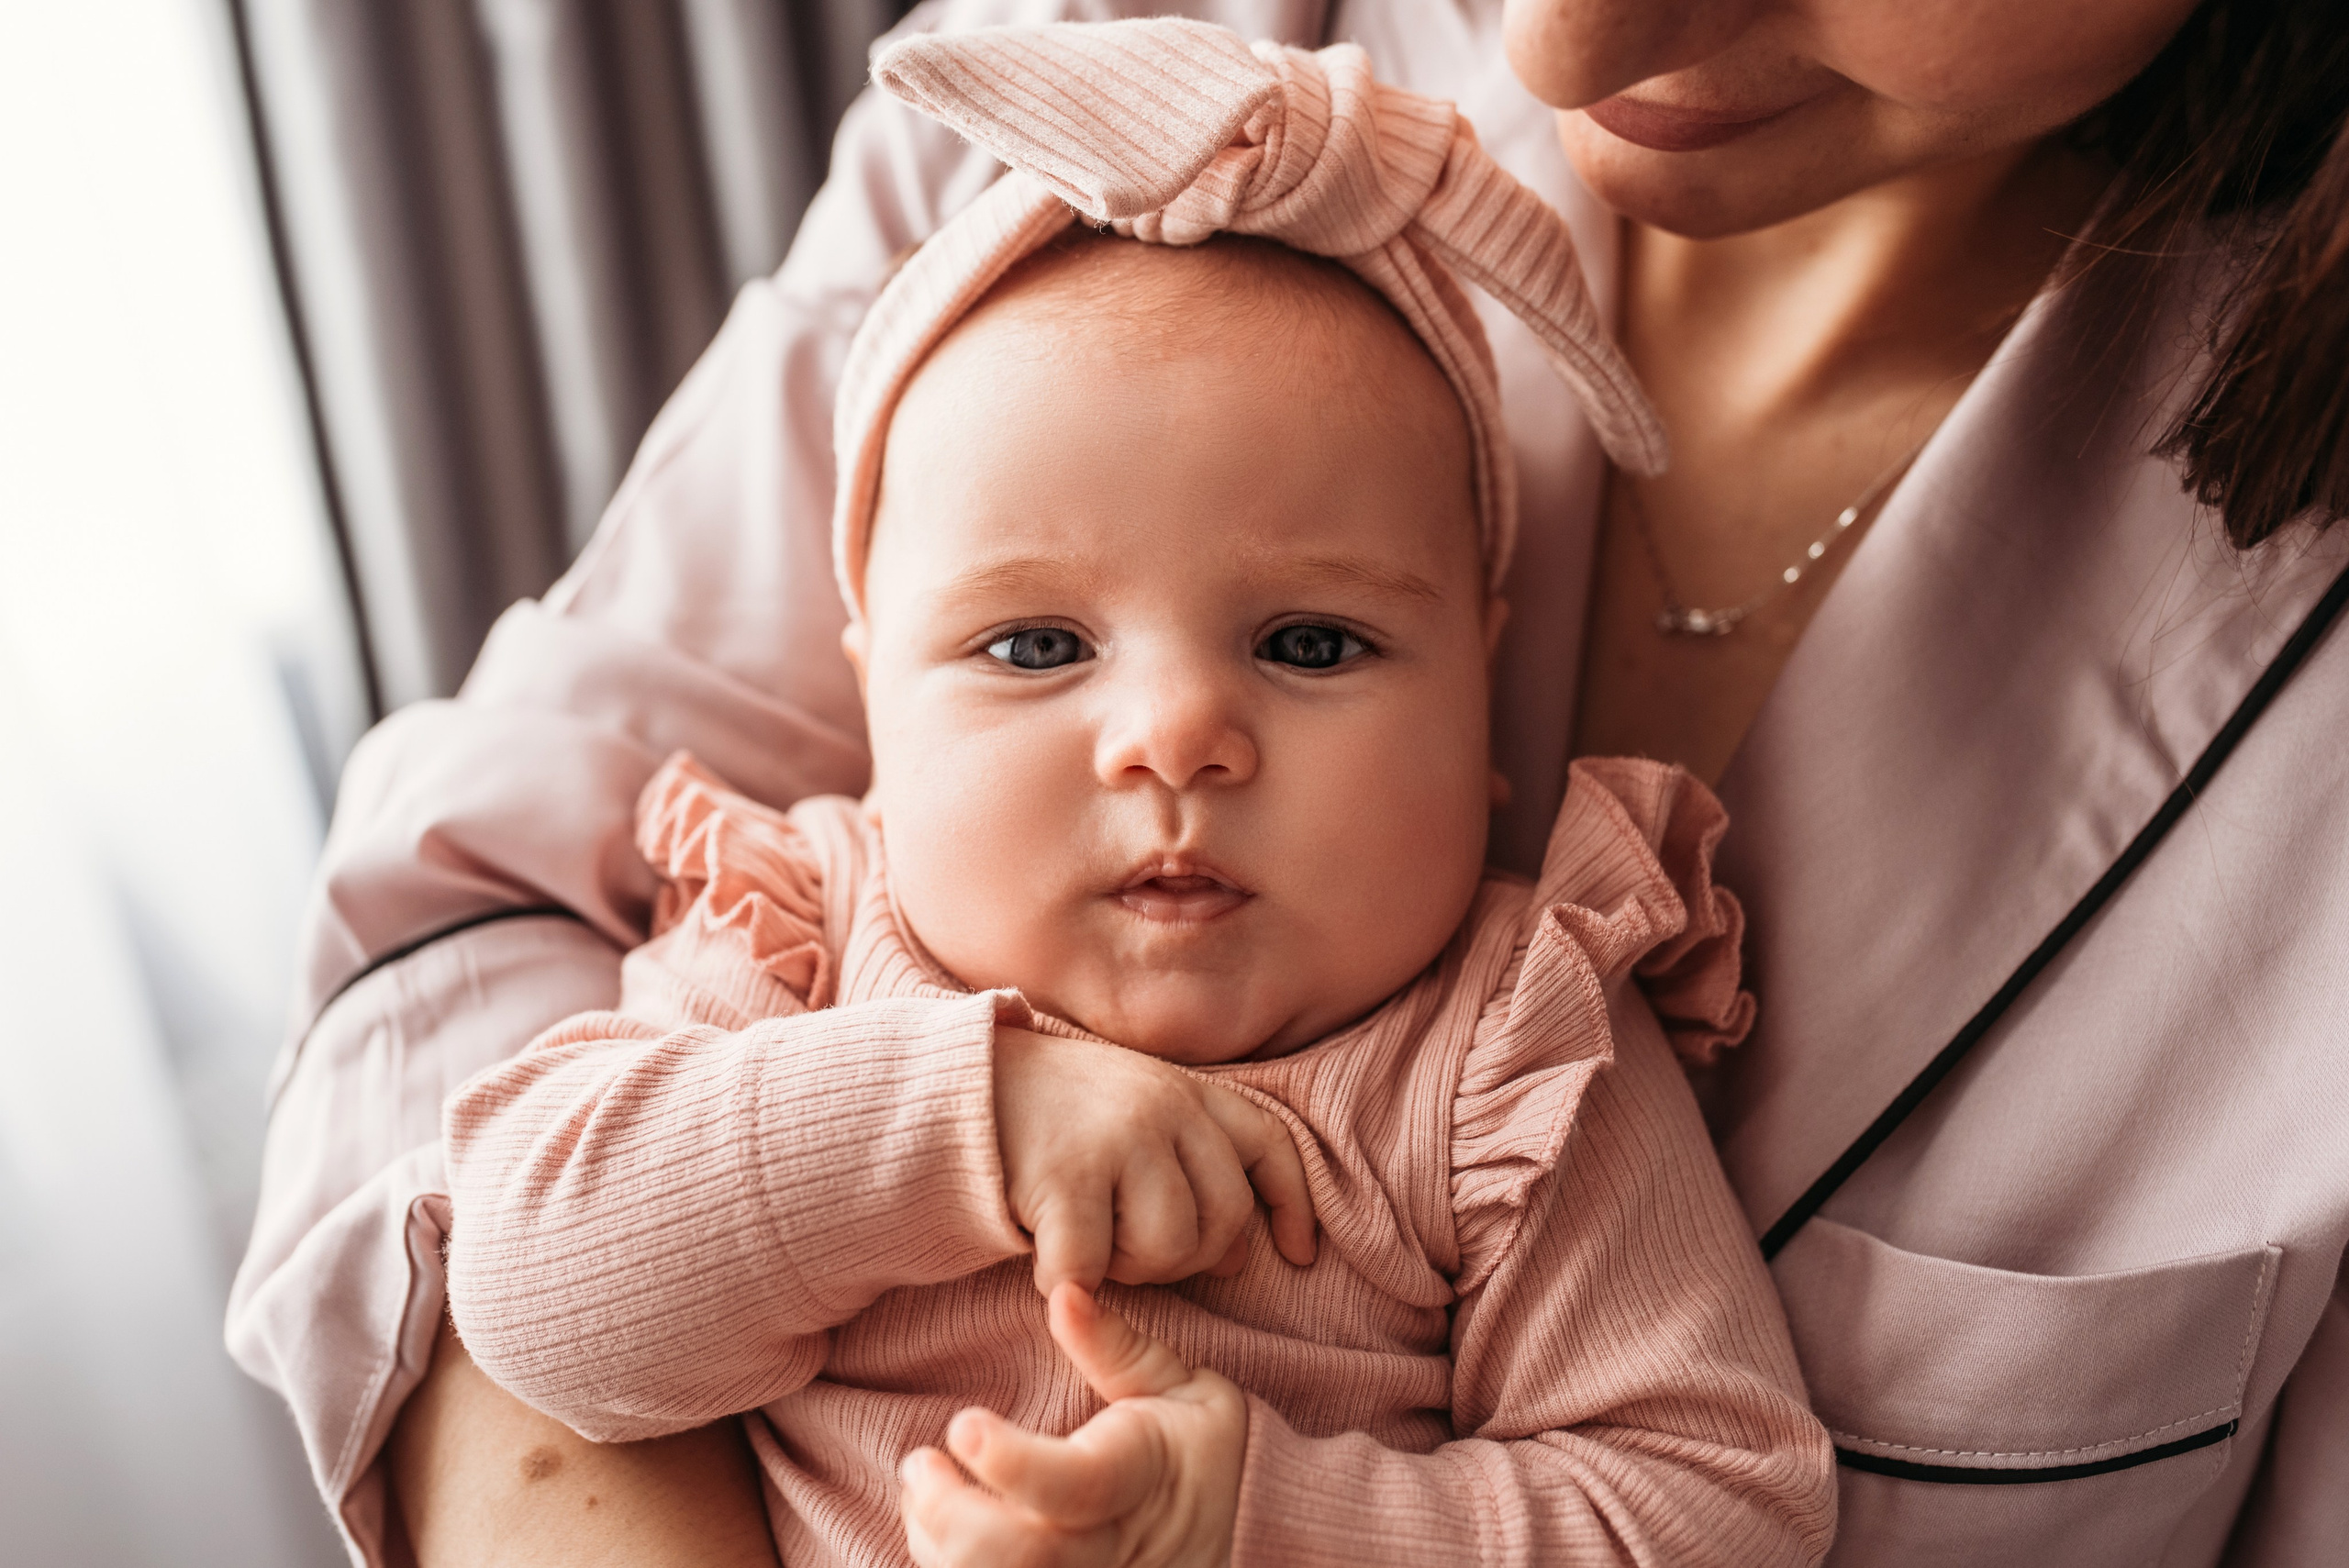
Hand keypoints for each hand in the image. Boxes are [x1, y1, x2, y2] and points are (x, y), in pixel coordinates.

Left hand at [901, 1283, 1246, 1567]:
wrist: (1247, 1528)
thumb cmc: (1199, 1447)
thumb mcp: (1180, 1384)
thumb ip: (1115, 1346)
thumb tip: (1062, 1290)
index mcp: (1141, 1478)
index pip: (1075, 1486)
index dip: (1011, 1463)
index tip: (962, 1424)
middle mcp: (1112, 1548)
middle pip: (1024, 1558)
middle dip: (950, 1516)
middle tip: (919, 1464)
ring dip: (938, 1547)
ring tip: (923, 1493)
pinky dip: (951, 1567)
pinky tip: (940, 1531)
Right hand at [994, 1028, 1316, 1291]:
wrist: (958, 1087)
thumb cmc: (1052, 1112)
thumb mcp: (1133, 1113)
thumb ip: (1191, 1166)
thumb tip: (1243, 1254)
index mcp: (1186, 1091)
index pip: (1269, 1144)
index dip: (1292, 1205)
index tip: (1298, 1255)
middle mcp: (1163, 1107)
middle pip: (1223, 1218)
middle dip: (1187, 1257)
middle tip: (1130, 1247)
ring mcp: (1118, 1139)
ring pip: (1169, 1249)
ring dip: (1129, 1269)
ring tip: (1090, 1242)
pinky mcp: (1066, 1176)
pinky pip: (1091, 1267)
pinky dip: (1066, 1281)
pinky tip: (1046, 1262)